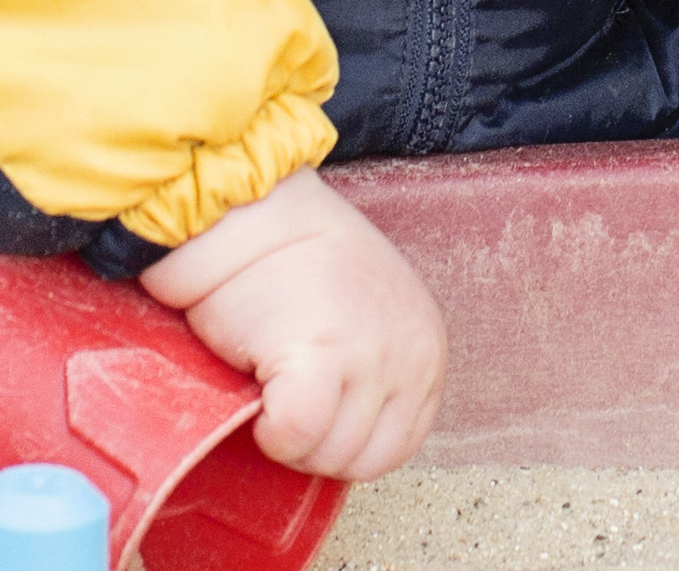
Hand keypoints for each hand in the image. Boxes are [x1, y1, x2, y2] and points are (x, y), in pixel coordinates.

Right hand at [140, 171, 444, 482]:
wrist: (252, 217)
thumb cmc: (294, 266)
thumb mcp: (368, 319)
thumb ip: (376, 373)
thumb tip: (345, 437)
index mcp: (427, 352)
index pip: (397, 447)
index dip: (343, 442)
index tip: (312, 407)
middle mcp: (412, 358)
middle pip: (361, 460)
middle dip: (314, 444)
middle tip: (283, 395)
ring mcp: (372, 359)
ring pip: (327, 455)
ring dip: (288, 437)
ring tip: (270, 381)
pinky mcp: (322, 360)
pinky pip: (295, 437)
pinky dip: (267, 429)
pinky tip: (257, 389)